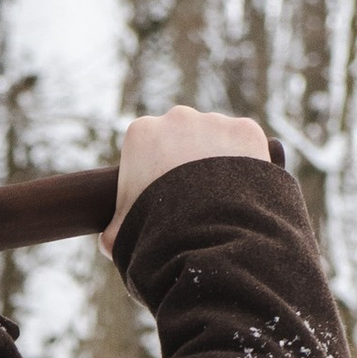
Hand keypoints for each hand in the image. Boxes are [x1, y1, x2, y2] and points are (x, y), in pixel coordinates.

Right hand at [107, 107, 272, 252]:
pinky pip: (247, 145)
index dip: (153, 172)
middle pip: (183, 136)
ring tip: (221, 201)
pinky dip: (247, 165)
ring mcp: (215, 121)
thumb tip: (109, 239)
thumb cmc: (153, 236)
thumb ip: (113, 227)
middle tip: (194, 200)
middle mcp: (177, 117)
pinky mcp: (246, 131)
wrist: (204, 240)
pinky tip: (242, 193)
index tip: (161, 196)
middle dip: (187, 161)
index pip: (147, 146)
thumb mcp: (118, 235)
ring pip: (217, 139)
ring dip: (219, 162)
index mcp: (141, 134)